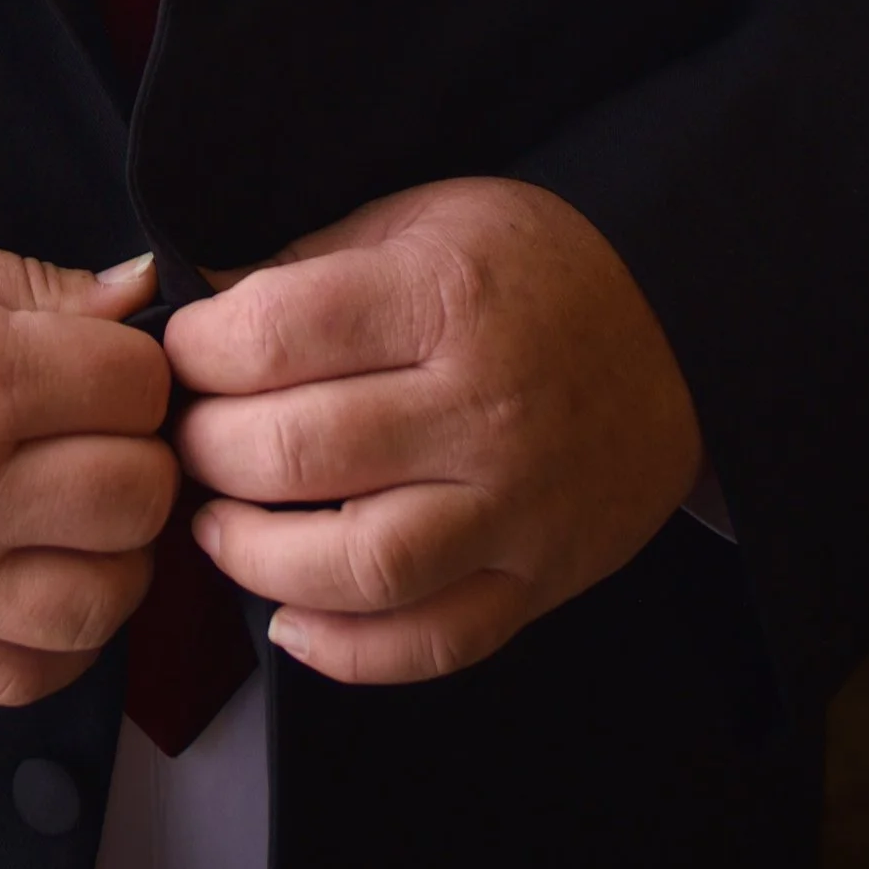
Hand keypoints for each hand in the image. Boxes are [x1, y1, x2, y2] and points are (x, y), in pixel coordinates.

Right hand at [0, 211, 175, 705]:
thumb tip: (141, 293)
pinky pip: (21, 676)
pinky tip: (41, 574)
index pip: (137, 386)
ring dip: (114, 548)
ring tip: (76, 497)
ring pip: (103, 601)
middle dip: (135, 446)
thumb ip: (32, 282)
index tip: (98, 350)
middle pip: (139, 495)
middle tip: (93, 420)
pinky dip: (57, 638)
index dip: (133, 358)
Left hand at [165, 176, 702, 684]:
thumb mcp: (424, 217)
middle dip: (209, 450)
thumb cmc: (535, 267)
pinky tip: (290, 619)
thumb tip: (196, 304)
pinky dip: (346, 651)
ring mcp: (515, 507)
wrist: (683, 333)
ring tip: (219, 524)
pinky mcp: (539, 581)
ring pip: (359, 565)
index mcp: (446, 298)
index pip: (276, 336)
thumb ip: (309, 261)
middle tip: (189, 437)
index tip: (184, 354)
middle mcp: (482, 409)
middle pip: (298, 454)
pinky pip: (432, 644)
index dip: (199, 351)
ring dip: (256, 557)